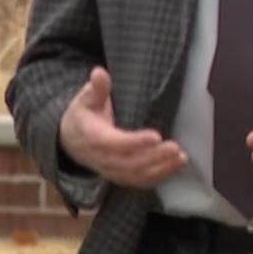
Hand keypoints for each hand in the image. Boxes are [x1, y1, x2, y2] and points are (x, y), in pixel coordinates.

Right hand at [58, 67, 187, 188]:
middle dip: (154, 157)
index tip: (156, 136)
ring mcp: (112, 171)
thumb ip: (96, 88)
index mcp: (94, 138)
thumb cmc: (83, 116)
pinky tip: (175, 166)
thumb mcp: (86, 99)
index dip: (135, 142)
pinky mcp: (121, 176)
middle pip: (130, 163)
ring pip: (137, 175)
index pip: (115, 143)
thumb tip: (99, 72)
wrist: (71, 141)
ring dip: (161, 168)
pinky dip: (159, 176)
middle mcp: (103, 159)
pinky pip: (140, 181)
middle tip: (174, 147)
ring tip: (181, 158)